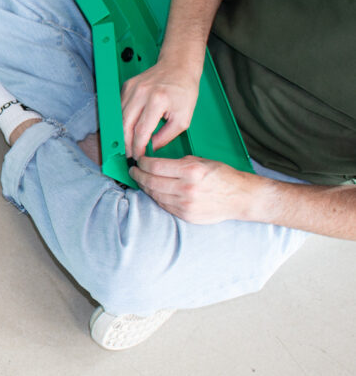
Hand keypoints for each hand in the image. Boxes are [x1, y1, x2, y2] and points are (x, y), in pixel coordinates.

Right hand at [121, 61, 199, 159]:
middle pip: (125, 125)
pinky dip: (121, 119)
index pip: (141, 130)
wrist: (178, 66)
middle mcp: (141, 93)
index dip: (137, 147)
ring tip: (127, 143)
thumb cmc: (183, 89)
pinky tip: (127, 127)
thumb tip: (151, 147)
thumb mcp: (183, 118)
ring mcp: (131, 88)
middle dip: (126, 142)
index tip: (138, 156)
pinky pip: (119, 107)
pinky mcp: (126, 86)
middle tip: (130, 153)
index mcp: (158, 100)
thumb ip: (166, 136)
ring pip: (119, 117)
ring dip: (122, 132)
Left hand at [129, 155, 260, 223]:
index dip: (142, 163)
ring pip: (155, 194)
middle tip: (133, 171)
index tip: (139, 161)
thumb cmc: (223, 177)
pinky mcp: (186, 215)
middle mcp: (187, 188)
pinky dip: (155, 197)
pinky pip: (164, 205)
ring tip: (141, 180)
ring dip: (144, 187)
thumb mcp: (202, 161)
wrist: (241, 198)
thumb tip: (157, 163)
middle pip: (151, 181)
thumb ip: (179, 162)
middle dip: (138, 175)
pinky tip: (153, 191)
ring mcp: (186, 204)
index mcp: (191, 171)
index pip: (155, 167)